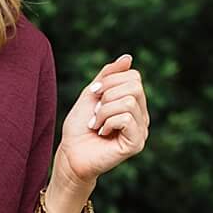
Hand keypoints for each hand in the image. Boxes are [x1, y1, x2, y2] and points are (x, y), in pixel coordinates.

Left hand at [56, 53, 147, 185]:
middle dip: (108, 94)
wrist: (70, 154)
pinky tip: (102, 133)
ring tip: (96, 124)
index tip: (94, 93)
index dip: (110, 80)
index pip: (134, 76)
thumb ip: (109, 76)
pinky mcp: (137, 143)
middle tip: (96, 112)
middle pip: (134, 86)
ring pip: (128, 101)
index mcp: (134, 103)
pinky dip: (108, 122)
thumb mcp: (92, 94)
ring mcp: (141, 130)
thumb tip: (128, 58)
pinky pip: (126, 118)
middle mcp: (142, 116)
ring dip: (104, 111)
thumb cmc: (79, 127)